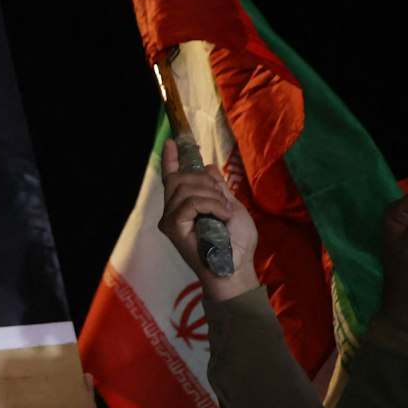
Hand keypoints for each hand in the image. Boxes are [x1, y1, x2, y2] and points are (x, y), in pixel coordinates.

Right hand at [158, 140, 258, 299]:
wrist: (236, 266)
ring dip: (212, 196)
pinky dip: (211, 205)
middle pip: (180, 178)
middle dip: (206, 182)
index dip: (172, 159)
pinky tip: (223, 216)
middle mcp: (172, 211)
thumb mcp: (230, 207)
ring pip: (187, 188)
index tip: (173, 141)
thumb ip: (217, 189)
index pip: (173, 178)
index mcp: (184, 206)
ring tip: (224, 212)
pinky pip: (191, 202)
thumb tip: (208, 168)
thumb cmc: (236, 242)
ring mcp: (170, 219)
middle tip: (222, 199)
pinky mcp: (172, 226)